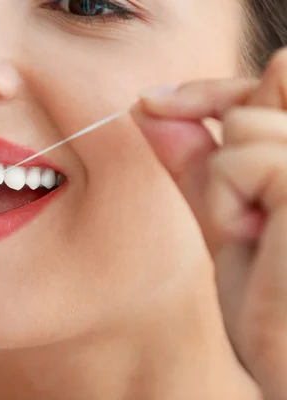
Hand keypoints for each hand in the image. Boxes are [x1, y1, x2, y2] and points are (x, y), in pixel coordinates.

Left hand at [132, 47, 286, 398]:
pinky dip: (228, 201)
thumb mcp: (229, 219)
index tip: (152, 102)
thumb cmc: (272, 305)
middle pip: (264, 92)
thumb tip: (150, 107)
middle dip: (225, 150)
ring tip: (260, 236)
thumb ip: (199, 163)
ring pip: (246, 127)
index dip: (211, 90)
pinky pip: (241, 159)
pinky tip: (259, 240)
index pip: (276, 83)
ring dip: (227, 186)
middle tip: (244, 218)